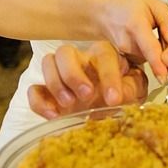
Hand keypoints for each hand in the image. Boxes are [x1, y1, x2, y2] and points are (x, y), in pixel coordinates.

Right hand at [29, 43, 147, 118]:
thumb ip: (133, 86)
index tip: (114, 99)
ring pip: (48, 63)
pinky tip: (54, 116)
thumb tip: (126, 88)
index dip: (108, 75)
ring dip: (56, 83)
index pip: (103, 55)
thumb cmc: (123, 97)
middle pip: (65, 52)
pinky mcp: (47, 95)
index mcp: (103, 57)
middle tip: (86, 95)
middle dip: (73, 74)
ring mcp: (61, 76)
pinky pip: (34, 90)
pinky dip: (40, 102)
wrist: (109, 116)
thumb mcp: (134, 91)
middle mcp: (79, 62)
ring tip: (69, 104)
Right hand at [91, 0, 167, 81]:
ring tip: (151, 28)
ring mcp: (126, 55)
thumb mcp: (153, 4)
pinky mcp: (128, 61)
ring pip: (155, 56)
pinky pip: (149, 59)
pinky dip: (153, 51)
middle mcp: (127, 44)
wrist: (102, 13)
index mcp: (135, 26)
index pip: (149, 48)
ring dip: (161, 46)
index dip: (157, 64)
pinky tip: (145, 38)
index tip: (164, 77)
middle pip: (158, 54)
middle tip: (164, 26)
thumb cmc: (128, 7)